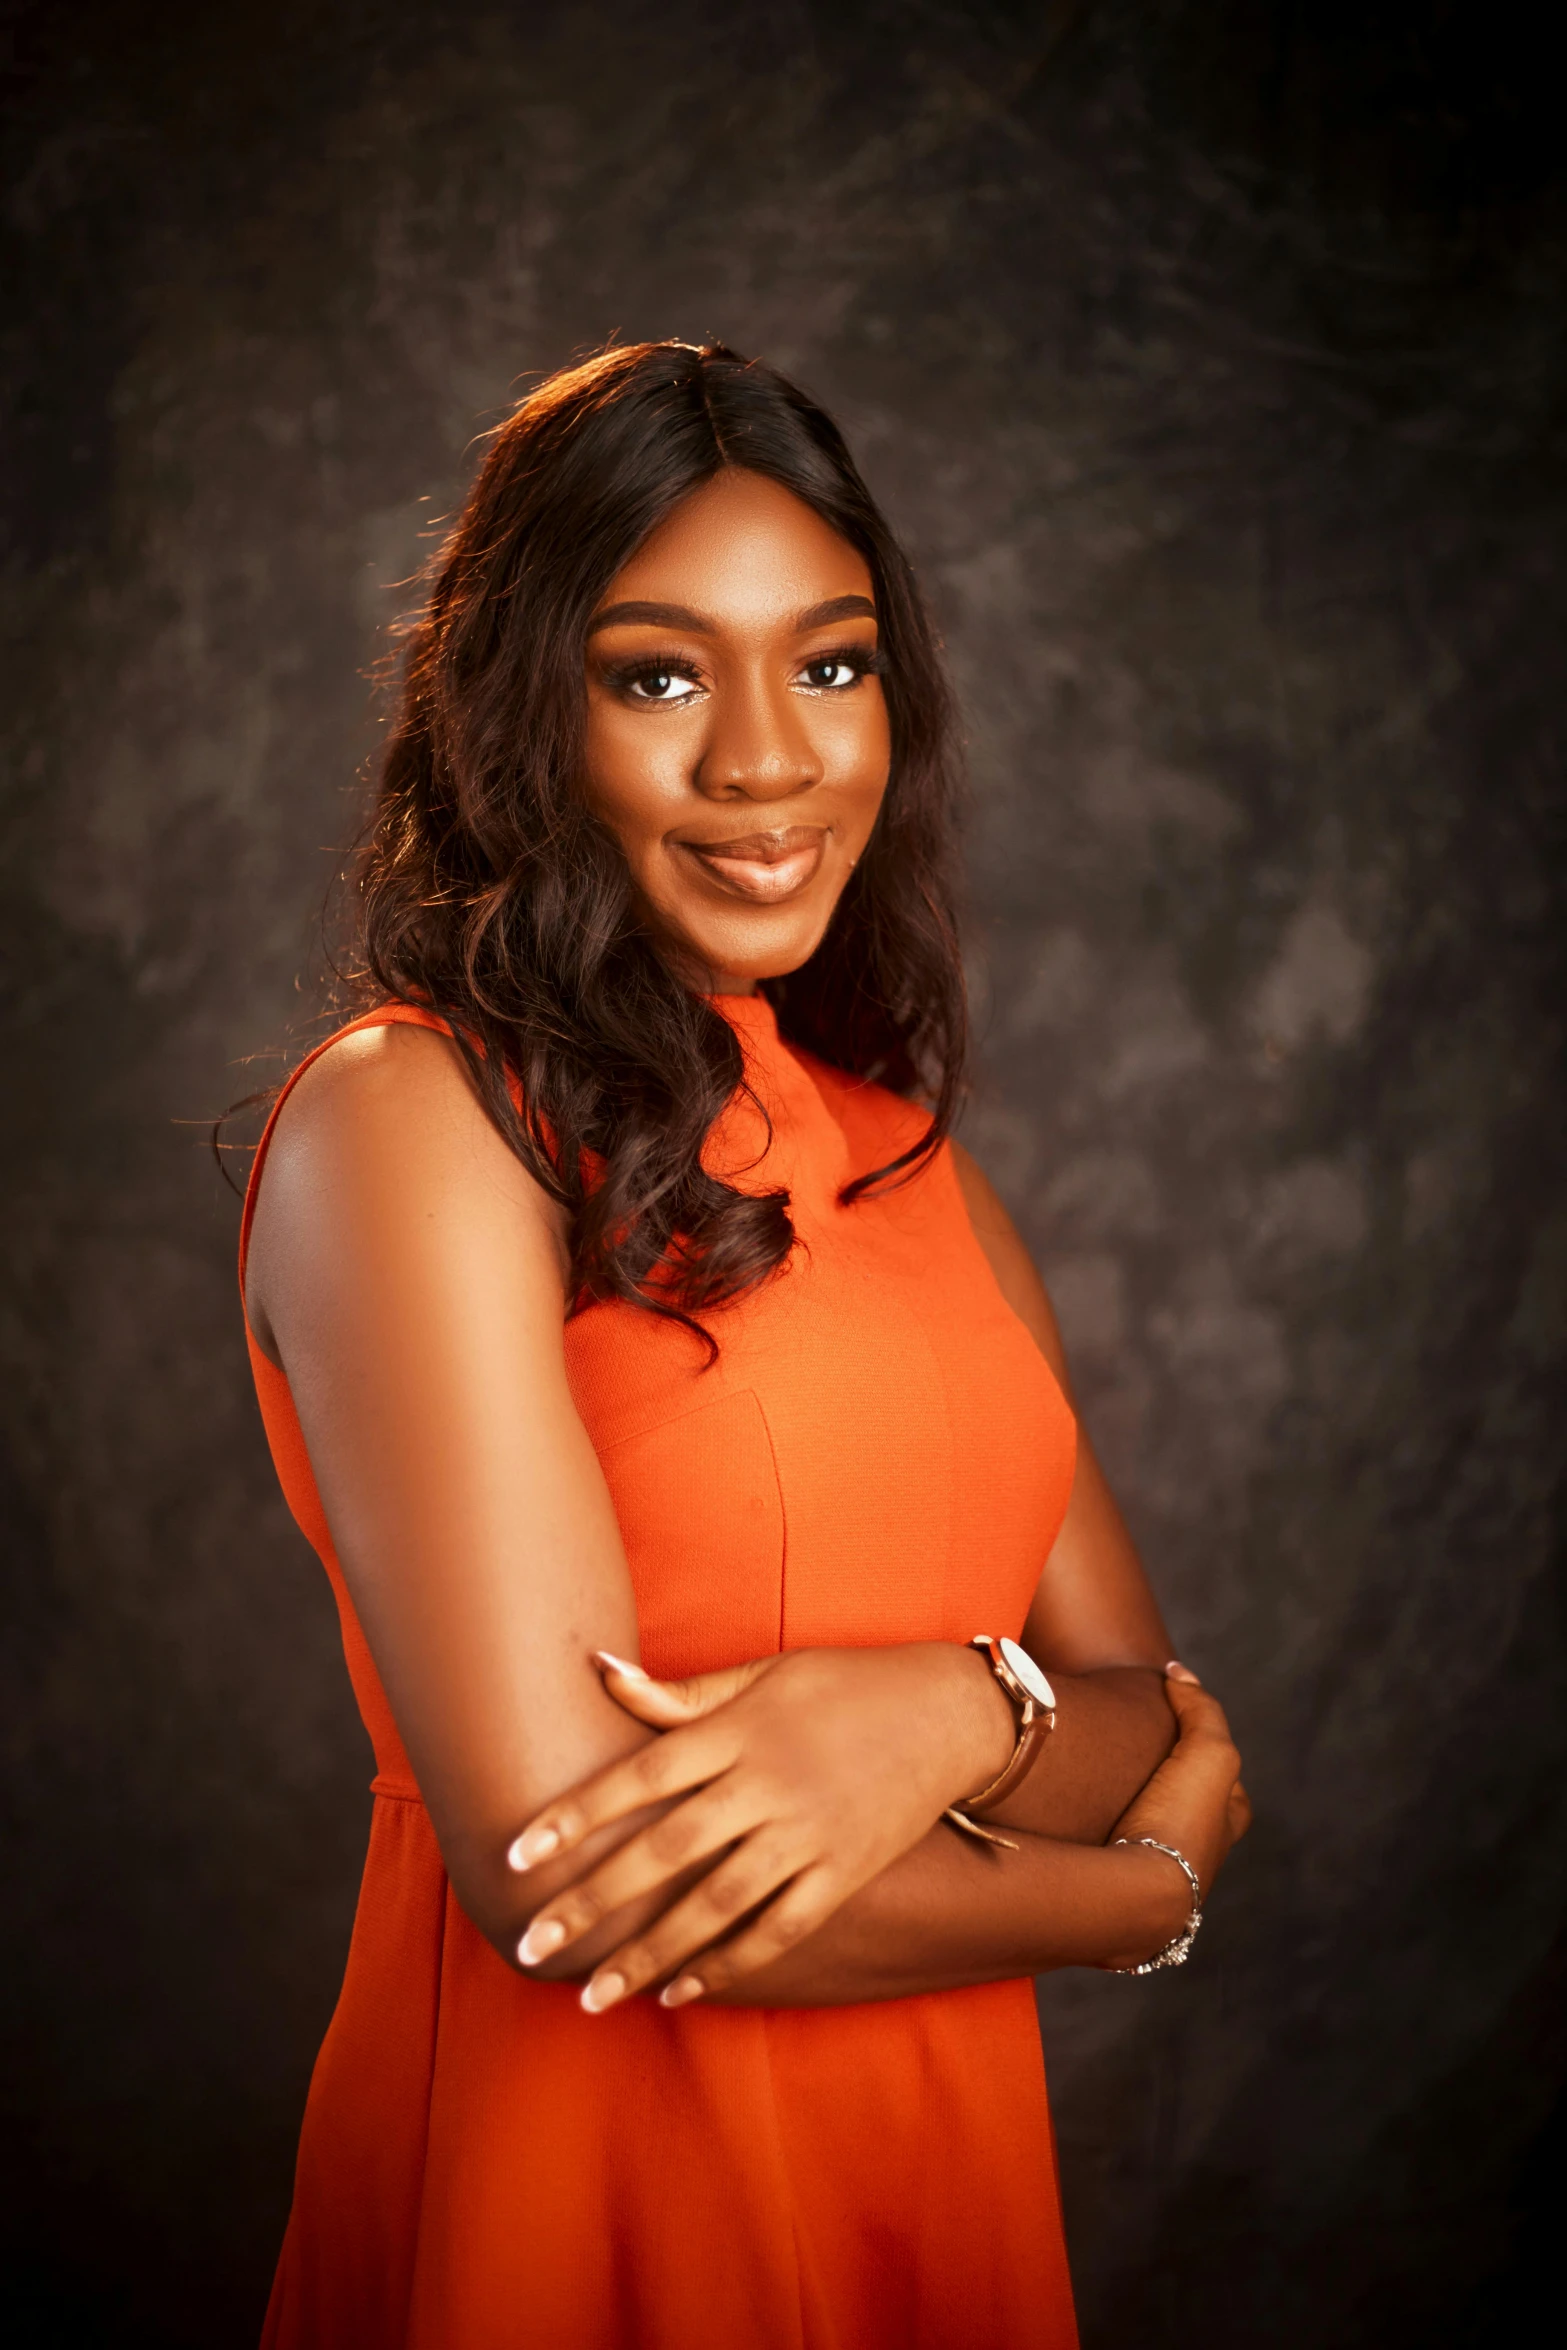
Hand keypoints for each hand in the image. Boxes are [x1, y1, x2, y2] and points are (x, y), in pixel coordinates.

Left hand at [505, 1642, 1012, 2012]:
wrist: (948, 1715)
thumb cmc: (843, 1684)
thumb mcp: (764, 1673)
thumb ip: (679, 1694)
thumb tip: (597, 1670)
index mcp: (740, 1730)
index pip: (641, 1775)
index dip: (576, 1814)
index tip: (518, 1853)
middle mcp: (767, 1785)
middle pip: (664, 1851)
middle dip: (593, 1901)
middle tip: (531, 1942)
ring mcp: (808, 1835)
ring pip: (714, 1905)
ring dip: (648, 1953)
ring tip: (591, 1994)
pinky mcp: (842, 1874)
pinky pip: (777, 1929)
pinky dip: (728, 1962)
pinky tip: (678, 1991)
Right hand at [1105, 1664, 1249, 1950]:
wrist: (1134, 1895)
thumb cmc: (1178, 1822)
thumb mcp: (1208, 1754)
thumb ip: (1201, 1710)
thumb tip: (1178, 1675)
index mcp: (1223, 1829)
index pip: (1229, 1791)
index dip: (1207, 1754)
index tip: (1174, 1730)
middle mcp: (1197, 1861)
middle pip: (1189, 1817)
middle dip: (1168, 1792)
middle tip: (1133, 1763)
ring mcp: (1156, 1883)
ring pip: (1147, 1840)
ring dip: (1128, 1818)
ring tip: (1089, 1788)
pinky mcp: (1115, 1897)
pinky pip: (1109, 1859)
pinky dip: (1096, 1841)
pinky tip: (1066, 1821)